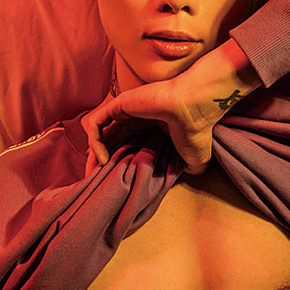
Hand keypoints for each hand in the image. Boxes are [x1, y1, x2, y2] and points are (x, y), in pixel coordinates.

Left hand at [81, 38, 261, 176]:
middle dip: (100, 163)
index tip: (115, 183)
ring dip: (94, 156)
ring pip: (98, 135)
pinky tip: (103, 159)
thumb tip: (184, 177)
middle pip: (108, 142)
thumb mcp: (194, 159)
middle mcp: (135, 118)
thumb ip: (187, 168)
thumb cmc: (196, 132)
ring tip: (98, 175)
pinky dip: (94, 143)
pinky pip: (95, 124)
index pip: (124, 147)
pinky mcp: (119, 105)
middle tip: (99, 183)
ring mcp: (125, 111)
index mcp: (149, 129)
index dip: (117, 165)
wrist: (195, 111)